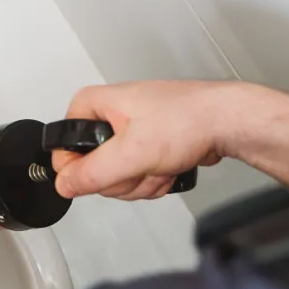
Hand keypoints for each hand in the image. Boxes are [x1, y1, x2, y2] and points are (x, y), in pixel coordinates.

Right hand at [52, 81, 252, 200]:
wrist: (225, 122)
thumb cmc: (187, 119)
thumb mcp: (131, 152)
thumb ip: (92, 172)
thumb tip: (64, 184)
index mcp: (94, 104)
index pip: (63, 147)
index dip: (80, 168)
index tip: (103, 172)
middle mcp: (109, 115)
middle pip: (92, 168)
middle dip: (122, 177)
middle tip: (141, 165)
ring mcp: (129, 132)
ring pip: (116, 177)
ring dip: (142, 181)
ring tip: (160, 163)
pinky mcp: (148, 146)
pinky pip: (137, 177)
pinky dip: (154, 179)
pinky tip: (169, 166)